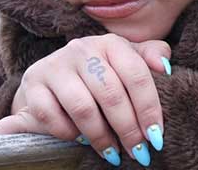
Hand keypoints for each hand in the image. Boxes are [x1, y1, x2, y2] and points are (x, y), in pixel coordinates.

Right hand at [0, 33, 171, 166]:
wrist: (51, 77)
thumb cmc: (100, 72)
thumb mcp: (126, 60)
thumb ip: (149, 57)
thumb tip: (164, 66)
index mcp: (110, 43)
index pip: (136, 75)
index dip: (149, 108)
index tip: (156, 137)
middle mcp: (82, 49)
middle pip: (111, 94)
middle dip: (128, 129)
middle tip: (138, 152)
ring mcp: (55, 66)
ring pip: (83, 108)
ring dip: (101, 137)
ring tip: (113, 154)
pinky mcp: (33, 84)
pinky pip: (52, 116)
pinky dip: (68, 133)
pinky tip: (81, 141)